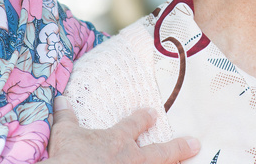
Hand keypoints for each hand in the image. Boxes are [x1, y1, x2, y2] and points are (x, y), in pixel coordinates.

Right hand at [45, 96, 199, 163]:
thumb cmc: (68, 156)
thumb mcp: (64, 134)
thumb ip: (66, 116)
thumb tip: (61, 98)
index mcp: (117, 139)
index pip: (135, 125)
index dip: (145, 119)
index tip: (153, 114)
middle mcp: (131, 158)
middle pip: (161, 152)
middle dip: (178, 147)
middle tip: (194, 144)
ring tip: (187, 163)